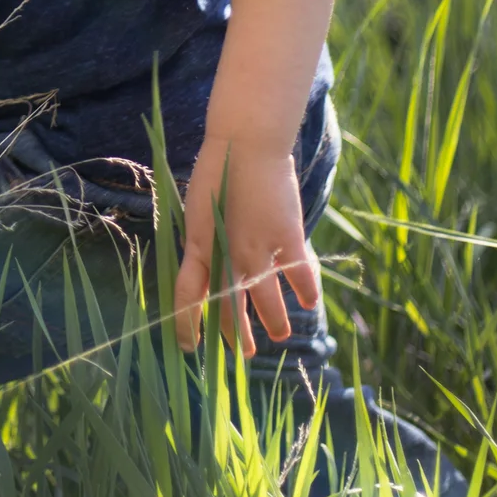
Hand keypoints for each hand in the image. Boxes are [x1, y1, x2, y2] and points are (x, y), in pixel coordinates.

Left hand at [173, 132, 321, 355]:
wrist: (246, 143)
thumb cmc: (218, 170)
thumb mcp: (199, 212)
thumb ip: (205, 243)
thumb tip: (209, 267)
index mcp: (198, 246)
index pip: (186, 296)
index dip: (186, 324)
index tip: (187, 347)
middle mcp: (226, 255)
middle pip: (230, 308)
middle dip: (237, 335)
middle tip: (245, 353)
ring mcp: (257, 249)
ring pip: (267, 301)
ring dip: (275, 321)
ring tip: (280, 335)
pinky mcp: (286, 238)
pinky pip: (299, 274)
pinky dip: (306, 290)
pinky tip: (310, 301)